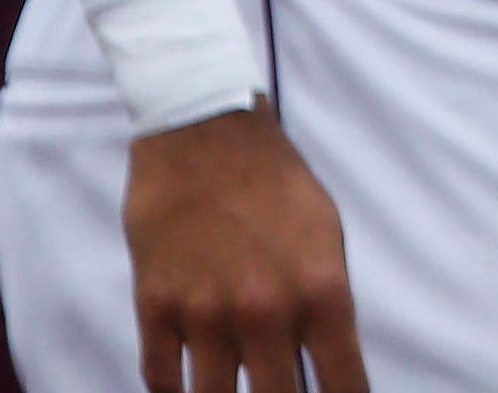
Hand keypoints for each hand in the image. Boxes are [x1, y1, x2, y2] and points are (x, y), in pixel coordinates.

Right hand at [126, 102, 367, 392]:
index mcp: (321, 291)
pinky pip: (162, 379)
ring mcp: (205, 314)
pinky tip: (186, 388)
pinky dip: (174, 391)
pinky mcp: (155, 307)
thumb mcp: (326, 234)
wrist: (205, 132)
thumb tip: (326, 356)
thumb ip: (325, 300)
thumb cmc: (275, 180)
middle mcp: (266, 311)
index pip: (342, 383)